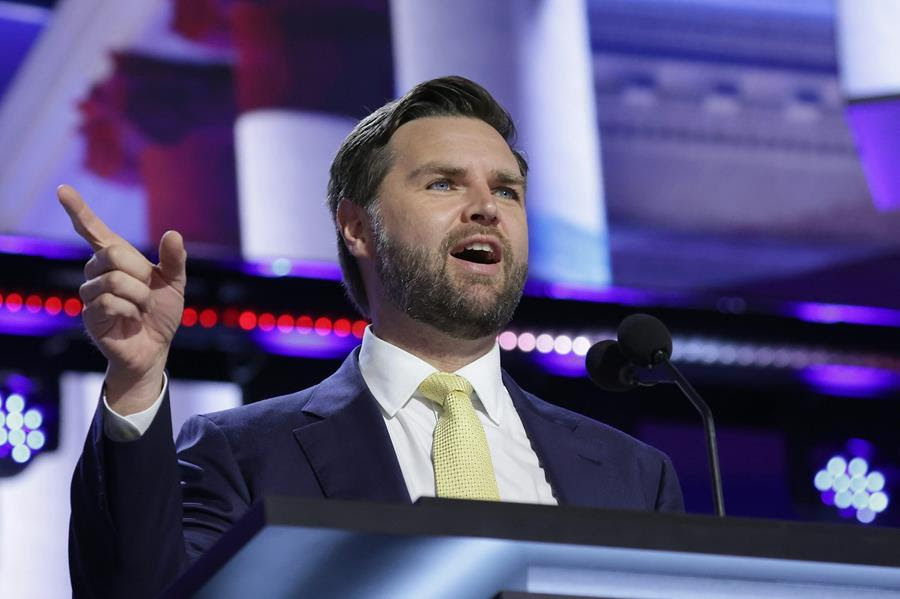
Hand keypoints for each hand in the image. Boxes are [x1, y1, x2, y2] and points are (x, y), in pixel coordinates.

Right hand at [57, 184, 186, 411]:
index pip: (93, 230)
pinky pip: (111, 303)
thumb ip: (175, 260)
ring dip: (139, 296)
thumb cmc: (161, 313)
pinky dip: (131, 311)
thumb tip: (173, 234)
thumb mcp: (175, 284)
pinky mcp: (90, 315)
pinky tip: (133, 319)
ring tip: (142, 308)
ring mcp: (91, 294)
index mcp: (117, 260)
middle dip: (139, 272)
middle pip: (111, 253)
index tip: (62, 189)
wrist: (156, 348)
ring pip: (114, 280)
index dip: (79, 210)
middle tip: (148, 291)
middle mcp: (98, 272)